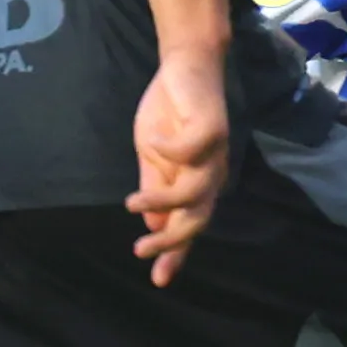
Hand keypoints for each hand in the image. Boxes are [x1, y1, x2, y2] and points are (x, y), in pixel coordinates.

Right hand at [126, 47, 229, 285]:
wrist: (184, 67)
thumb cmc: (170, 113)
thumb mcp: (153, 158)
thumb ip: (155, 189)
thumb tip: (154, 225)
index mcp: (198, 184)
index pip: (190, 226)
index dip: (175, 253)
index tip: (157, 279)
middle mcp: (212, 173)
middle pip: (199, 218)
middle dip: (171, 240)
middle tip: (140, 248)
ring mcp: (214, 152)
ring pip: (196, 191)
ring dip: (164, 201)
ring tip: (132, 202)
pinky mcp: (211, 127)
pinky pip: (190, 150)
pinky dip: (168, 152)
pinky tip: (151, 146)